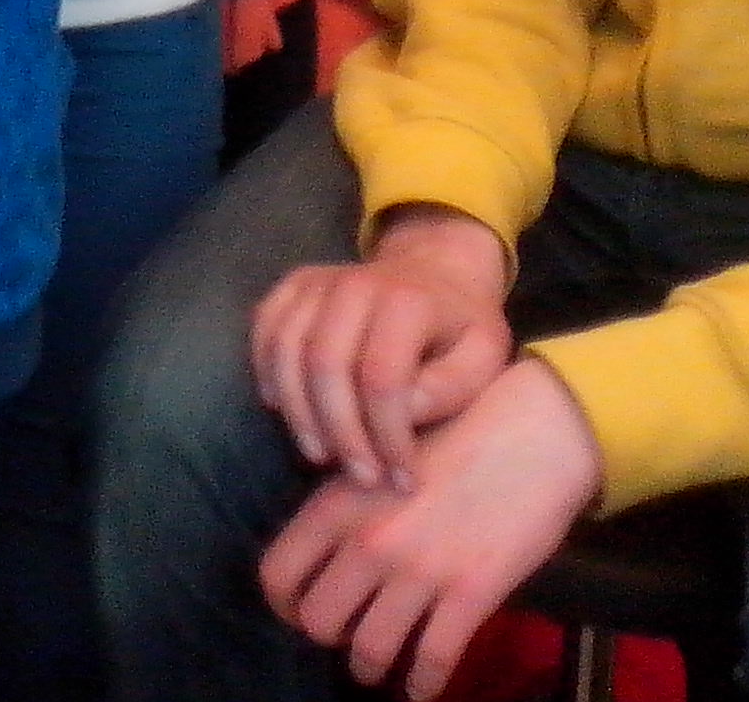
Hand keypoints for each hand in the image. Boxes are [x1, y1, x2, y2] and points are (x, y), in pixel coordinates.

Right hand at [251, 206, 512, 488]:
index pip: (382, 377)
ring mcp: (318, 282)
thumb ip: (449, 389)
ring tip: (322, 455)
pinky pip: (265, 330)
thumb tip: (402, 413)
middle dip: (341, 432)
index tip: (403, 478)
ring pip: (287, 350)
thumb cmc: (462, 327)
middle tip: (362, 477)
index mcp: (408, 302)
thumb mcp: (483, 358)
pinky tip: (282, 409)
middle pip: (326, 365)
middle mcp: (355, 283)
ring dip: (299, 412)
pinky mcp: (294, 286)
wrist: (436, 269)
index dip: (387, 435)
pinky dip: (267, 372)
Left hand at [261, 358, 603, 699]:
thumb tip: (321, 561)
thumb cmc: (451, 443)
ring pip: (368, 650)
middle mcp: (367, 541)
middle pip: (317, 621)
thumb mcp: (375, 464)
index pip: (276, 573)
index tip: (298, 613)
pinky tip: (421, 688)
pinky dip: (422, 684)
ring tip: (377, 667)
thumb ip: (343, 512)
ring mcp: (418, 570)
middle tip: (347, 635)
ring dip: (370, 666)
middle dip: (329, 636)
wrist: (528, 437)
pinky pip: (432, 660)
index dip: (282, 604)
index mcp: (335, 505)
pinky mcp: (470, 594)